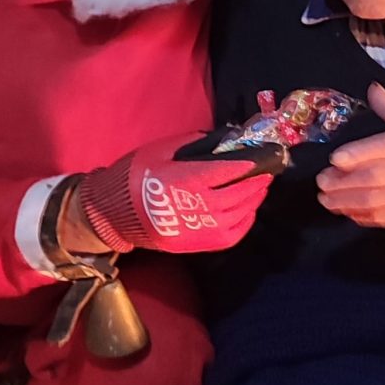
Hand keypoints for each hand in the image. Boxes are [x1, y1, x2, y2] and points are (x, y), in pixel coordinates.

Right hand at [76, 132, 272, 253]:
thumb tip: (223, 139)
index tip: (265, 156)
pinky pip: (233, 234)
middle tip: (268, 170)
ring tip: (260, 186)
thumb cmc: (136, 176)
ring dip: (254, 199)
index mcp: (186, 180)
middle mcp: (198, 207)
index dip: (251, 164)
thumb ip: (194, 143)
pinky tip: (248, 208)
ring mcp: (200, 229)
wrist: (115, 214)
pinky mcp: (199, 245)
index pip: (230, 170)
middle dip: (258, 181)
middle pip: (240, 193)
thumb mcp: (161, 150)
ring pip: (240, 214)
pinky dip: (246, 220)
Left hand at [316, 82, 384, 238]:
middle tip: (322, 182)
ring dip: (347, 201)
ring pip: (376, 200)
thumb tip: (372, 90)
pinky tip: (346, 212)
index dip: (358, 155)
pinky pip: (384, 217)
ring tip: (326, 199)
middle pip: (375, 177)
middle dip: (344, 182)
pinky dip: (363, 217)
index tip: (336, 159)